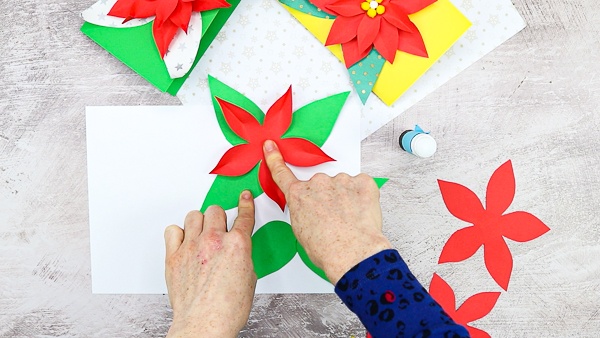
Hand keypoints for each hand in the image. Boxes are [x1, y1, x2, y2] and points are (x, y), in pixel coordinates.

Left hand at [164, 191, 256, 337]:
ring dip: (199, 222)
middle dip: (219, 218)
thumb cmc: (227, 309)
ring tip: (201, 233)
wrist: (205, 323)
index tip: (244, 197)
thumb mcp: (249, 277)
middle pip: (215, 210)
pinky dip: (178, 233)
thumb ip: (242, 255)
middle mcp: (214, 241)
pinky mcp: (174, 256)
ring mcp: (192, 246)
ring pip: (194, 215)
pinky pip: (172, 230)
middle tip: (219, 228)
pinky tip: (184, 241)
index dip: (246, 204)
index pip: (244, 216)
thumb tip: (237, 249)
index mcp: (237, 245)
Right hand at [263, 140, 391, 284]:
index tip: (271, 146)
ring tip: (349, 221)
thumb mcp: (301, 232)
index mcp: (299, 196)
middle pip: (321, 186)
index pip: (282, 174)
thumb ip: (303, 212)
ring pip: (342, 186)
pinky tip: (360, 213)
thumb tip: (312, 211)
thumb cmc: (326, 249)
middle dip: (327, 198)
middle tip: (335, 219)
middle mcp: (317, 183)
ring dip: (346, 199)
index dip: (275, 159)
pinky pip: (361, 185)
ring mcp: (340, 180)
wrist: (351, 252)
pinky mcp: (362, 182)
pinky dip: (363, 198)